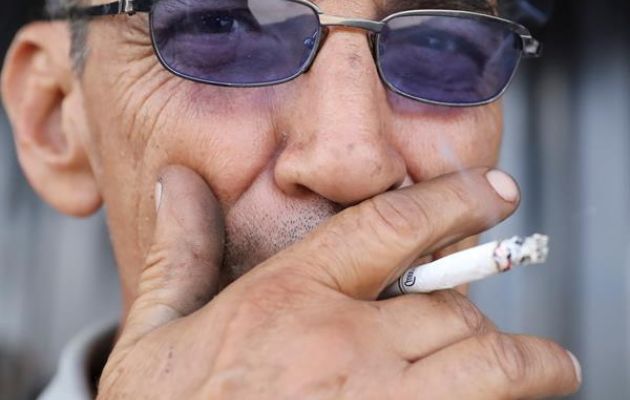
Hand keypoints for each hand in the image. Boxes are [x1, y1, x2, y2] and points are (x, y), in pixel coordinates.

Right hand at [97, 166, 580, 398]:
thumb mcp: (155, 338)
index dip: (454, 199)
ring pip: (492, 364)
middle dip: (470, 307)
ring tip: (542, 364)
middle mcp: (342, 350)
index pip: (391, 226)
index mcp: (286, 303)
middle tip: (471, 317)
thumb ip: (182, 255)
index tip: (492, 192)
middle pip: (452, 304)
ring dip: (523, 361)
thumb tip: (178, 183)